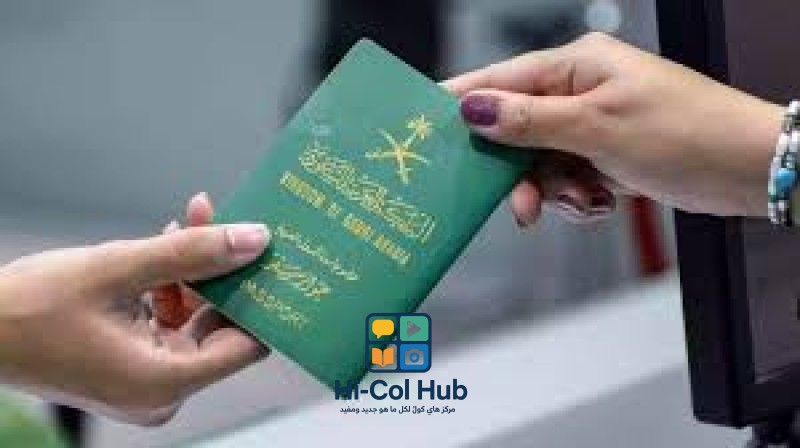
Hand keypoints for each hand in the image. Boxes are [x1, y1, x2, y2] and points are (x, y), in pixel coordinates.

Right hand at [0, 193, 268, 424]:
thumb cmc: (30, 307)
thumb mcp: (118, 268)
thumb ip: (192, 253)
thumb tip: (255, 239)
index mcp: (165, 381)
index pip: (247, 345)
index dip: (264, 300)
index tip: (276, 260)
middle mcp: (163, 391)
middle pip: (220, 326)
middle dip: (225, 271)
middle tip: (234, 224)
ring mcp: (147, 381)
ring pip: (194, 318)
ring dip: (195, 270)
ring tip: (192, 220)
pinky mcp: (133, 366)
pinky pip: (169, 323)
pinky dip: (171, 286)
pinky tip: (167, 246)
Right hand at [445, 32, 783, 222]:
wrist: (747, 169)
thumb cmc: (687, 133)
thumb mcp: (598, 128)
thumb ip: (530, 121)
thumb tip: (475, 109)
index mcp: (577, 65)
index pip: (501, 79)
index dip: (464, 103)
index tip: (425, 123)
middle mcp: (580, 90)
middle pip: (516, 130)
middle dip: (519, 171)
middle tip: (520, 203)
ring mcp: (591, 124)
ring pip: (539, 162)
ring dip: (553, 190)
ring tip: (585, 201)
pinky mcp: (603, 154)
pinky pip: (565, 179)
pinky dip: (576, 198)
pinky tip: (600, 202)